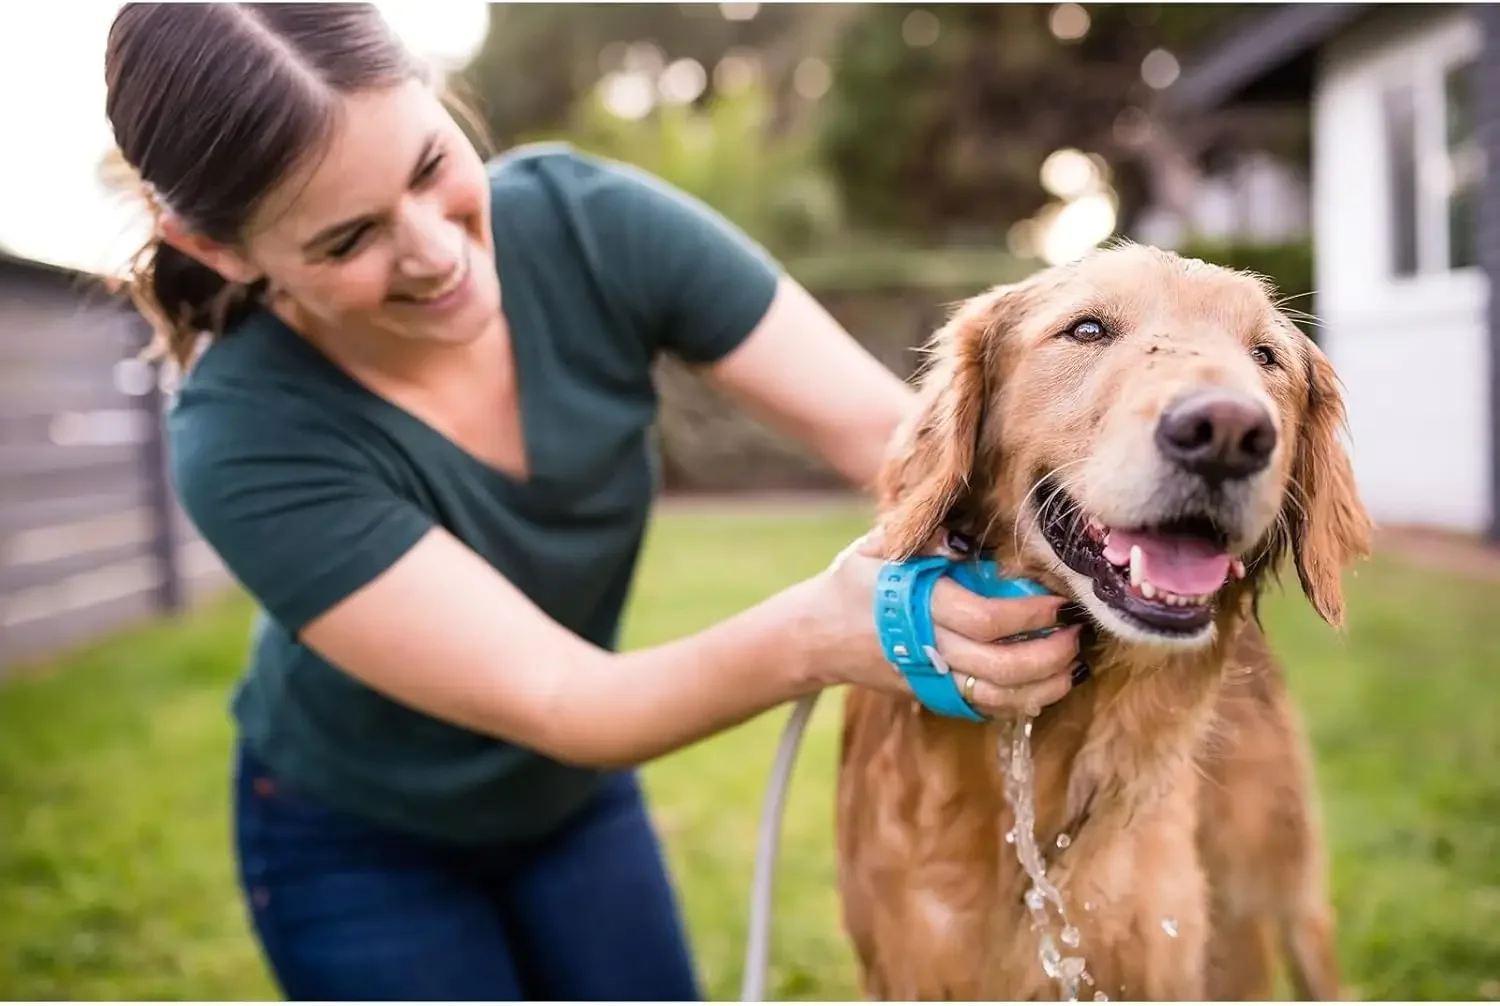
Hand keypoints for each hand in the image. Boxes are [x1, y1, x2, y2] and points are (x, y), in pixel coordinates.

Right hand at [805, 527, 1084, 716]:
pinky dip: (1023, 704)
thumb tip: (967, 537)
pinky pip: (986, 710)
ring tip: (1073, 664)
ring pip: (998, 697)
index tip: (1058, 601)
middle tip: (1076, 634)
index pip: (985, 619)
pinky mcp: (933, 697)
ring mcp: (930, 679)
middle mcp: (927, 648)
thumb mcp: (878, 547)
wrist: (817, 634)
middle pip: (1000, 666)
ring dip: (1044, 685)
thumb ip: (925, 538)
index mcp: (917, 606)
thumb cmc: (855, 581)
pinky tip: (1049, 686)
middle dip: (1049, 654)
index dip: (1029, 613)